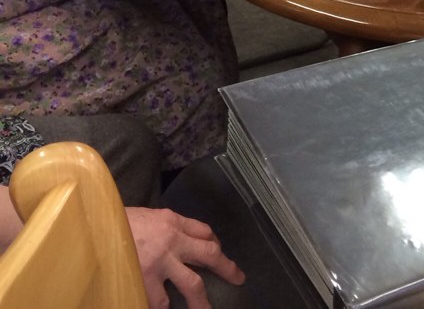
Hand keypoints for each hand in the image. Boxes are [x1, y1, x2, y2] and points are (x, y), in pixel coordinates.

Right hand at [126, 206, 244, 308]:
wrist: (93, 227)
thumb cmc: (117, 220)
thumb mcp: (146, 216)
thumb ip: (164, 226)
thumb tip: (179, 239)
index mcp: (171, 221)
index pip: (204, 231)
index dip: (214, 243)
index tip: (218, 252)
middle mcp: (172, 241)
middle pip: (209, 254)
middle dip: (227, 268)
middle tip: (238, 278)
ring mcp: (160, 264)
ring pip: (192, 285)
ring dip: (201, 302)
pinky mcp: (145, 282)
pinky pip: (161, 302)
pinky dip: (164, 307)